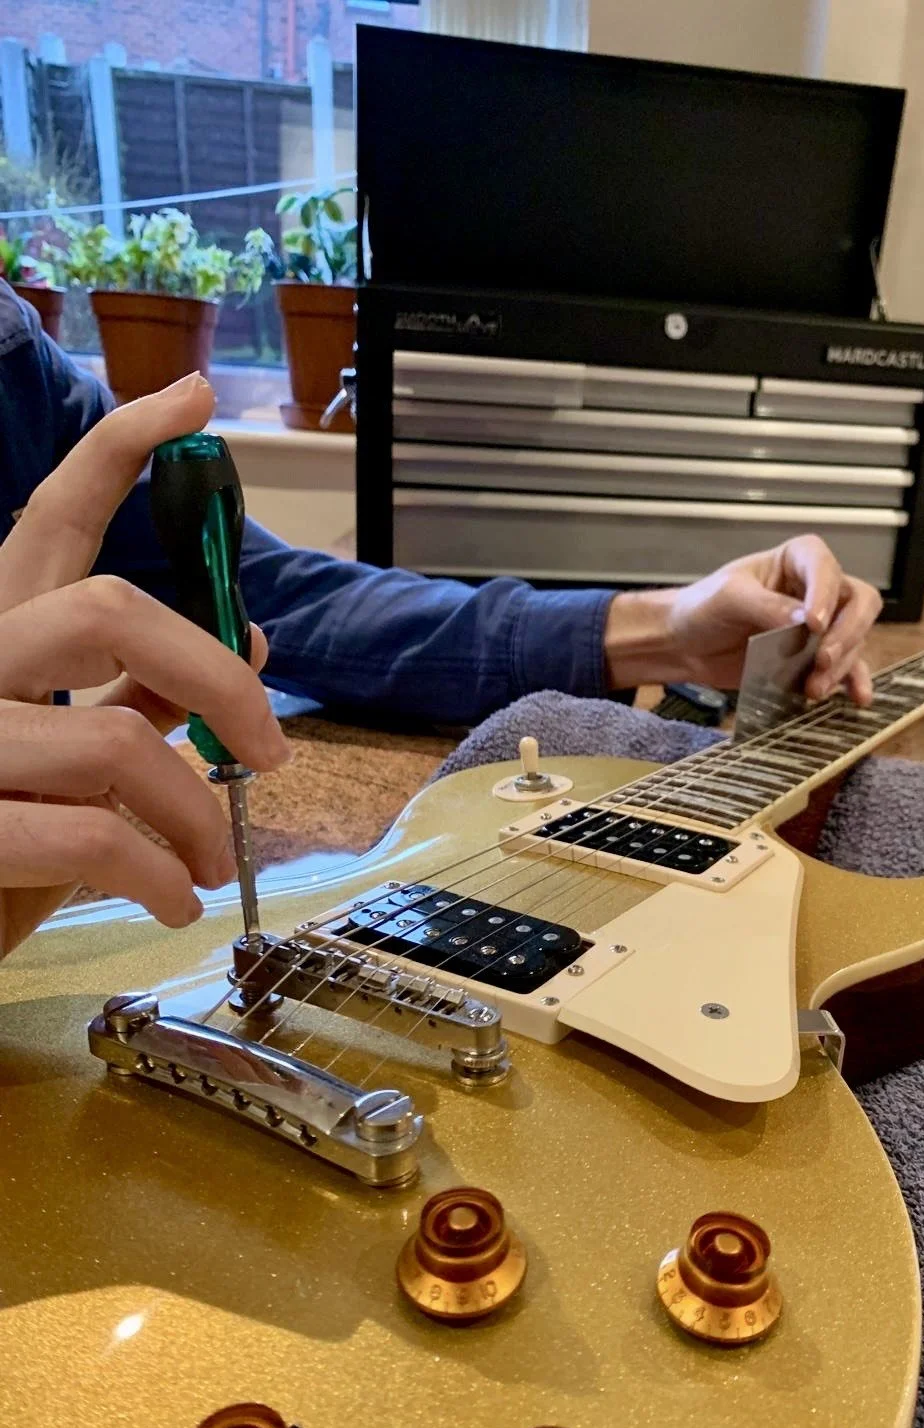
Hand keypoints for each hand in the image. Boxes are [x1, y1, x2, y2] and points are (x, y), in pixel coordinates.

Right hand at [0, 375, 290, 956]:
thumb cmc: (5, 837)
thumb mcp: (71, 757)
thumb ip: (143, 694)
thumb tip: (251, 634)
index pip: (50, 518)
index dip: (116, 450)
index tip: (190, 404)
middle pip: (109, 612)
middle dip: (215, 679)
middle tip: (271, 749)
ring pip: (117, 744)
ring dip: (196, 814)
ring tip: (210, 862)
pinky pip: (92, 840)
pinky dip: (159, 877)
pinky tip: (174, 902)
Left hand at [604, 535, 882, 703]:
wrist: (684, 645)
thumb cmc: (702, 608)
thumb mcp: (729, 597)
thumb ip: (767, 606)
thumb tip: (807, 622)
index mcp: (796, 560)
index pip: (826, 568)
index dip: (826, 595)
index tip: (812, 624)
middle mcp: (816, 589)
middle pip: (858, 603)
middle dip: (846, 634)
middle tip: (822, 660)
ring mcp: (819, 625)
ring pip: (853, 639)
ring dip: (840, 665)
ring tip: (813, 689)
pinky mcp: (813, 658)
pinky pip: (846, 667)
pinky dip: (853, 681)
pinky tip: (858, 697)